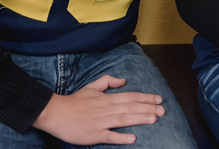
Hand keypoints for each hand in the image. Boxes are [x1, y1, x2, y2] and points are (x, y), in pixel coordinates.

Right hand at [32, 75, 164, 144]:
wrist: (55, 113)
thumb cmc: (74, 101)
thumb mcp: (91, 86)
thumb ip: (107, 82)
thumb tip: (123, 80)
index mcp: (106, 98)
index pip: (130, 96)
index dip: (145, 97)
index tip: (159, 99)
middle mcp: (106, 109)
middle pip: (130, 107)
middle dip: (148, 108)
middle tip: (163, 110)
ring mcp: (100, 122)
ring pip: (123, 119)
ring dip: (139, 119)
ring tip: (154, 119)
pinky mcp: (94, 135)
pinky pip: (109, 136)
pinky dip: (121, 137)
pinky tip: (132, 138)